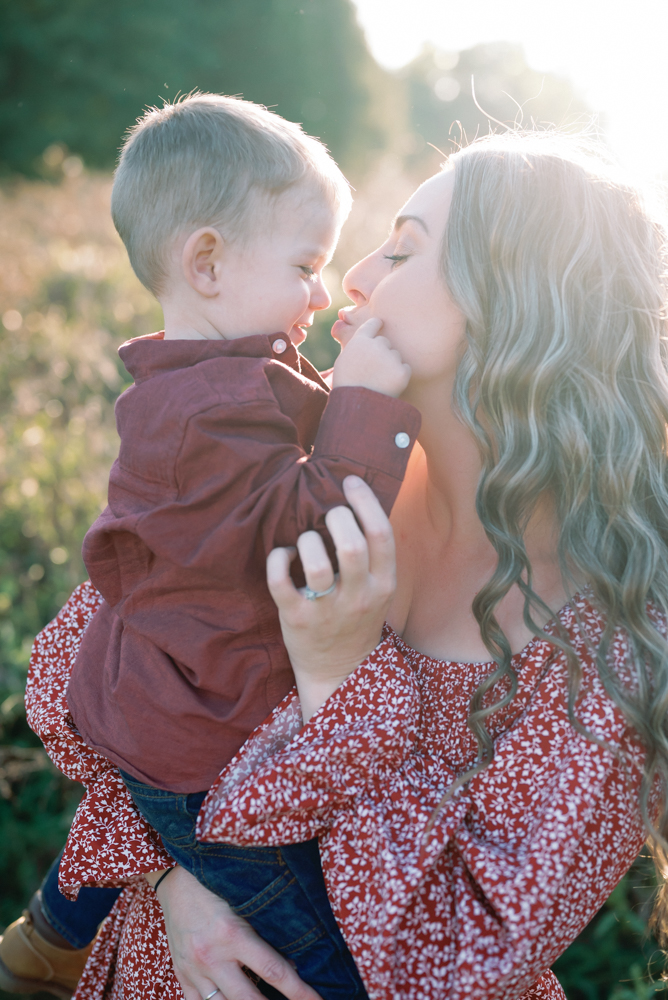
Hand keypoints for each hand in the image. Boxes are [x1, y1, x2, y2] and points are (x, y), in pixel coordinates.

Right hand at [155, 865, 321, 999]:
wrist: (175, 880)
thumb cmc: (216, 885)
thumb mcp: (244, 903)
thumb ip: (265, 933)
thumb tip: (291, 964)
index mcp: (232, 934)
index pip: (274, 971)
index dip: (299, 991)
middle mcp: (212, 957)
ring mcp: (194, 969)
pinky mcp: (181, 974)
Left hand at [266, 476, 396, 720]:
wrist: (339, 672)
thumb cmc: (356, 618)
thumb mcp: (378, 589)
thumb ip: (373, 555)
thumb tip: (356, 502)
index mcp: (384, 584)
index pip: (382, 534)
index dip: (365, 501)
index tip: (349, 482)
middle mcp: (359, 597)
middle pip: (351, 545)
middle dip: (336, 517)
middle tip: (328, 514)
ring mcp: (327, 610)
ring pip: (315, 563)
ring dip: (306, 540)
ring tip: (305, 541)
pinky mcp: (296, 619)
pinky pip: (280, 581)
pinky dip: (277, 560)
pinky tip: (282, 556)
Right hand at [332, 318, 410, 397]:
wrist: (356, 407)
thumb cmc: (346, 386)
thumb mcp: (343, 362)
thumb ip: (355, 348)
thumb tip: (362, 341)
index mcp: (360, 341)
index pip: (373, 324)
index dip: (377, 324)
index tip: (381, 324)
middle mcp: (377, 344)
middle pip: (385, 342)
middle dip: (382, 353)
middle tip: (374, 370)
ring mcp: (391, 357)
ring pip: (395, 356)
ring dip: (390, 365)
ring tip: (379, 381)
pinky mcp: (402, 371)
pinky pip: (405, 368)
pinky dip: (399, 376)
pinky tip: (388, 386)